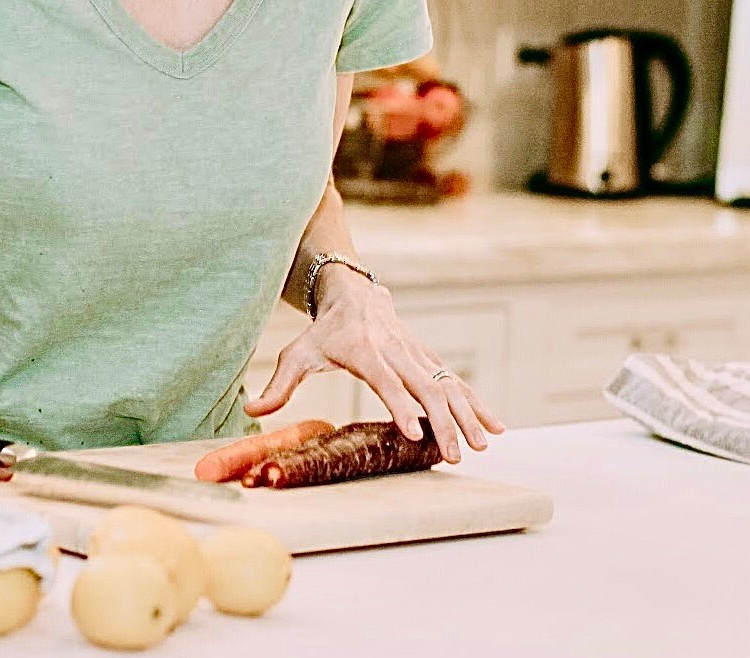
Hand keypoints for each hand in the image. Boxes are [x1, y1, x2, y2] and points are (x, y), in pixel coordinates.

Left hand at [244, 270, 504, 462]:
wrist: (355, 294)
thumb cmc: (324, 330)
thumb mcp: (298, 352)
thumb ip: (280, 384)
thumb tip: (254, 411)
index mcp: (365, 350)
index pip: (386, 381)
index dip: (400, 406)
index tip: (414, 433)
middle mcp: (396, 351)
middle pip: (425, 386)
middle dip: (444, 421)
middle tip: (456, 454)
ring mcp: (416, 354)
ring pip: (447, 384)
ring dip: (468, 415)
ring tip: (483, 445)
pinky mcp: (428, 358)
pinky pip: (456, 382)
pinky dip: (477, 403)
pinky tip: (495, 427)